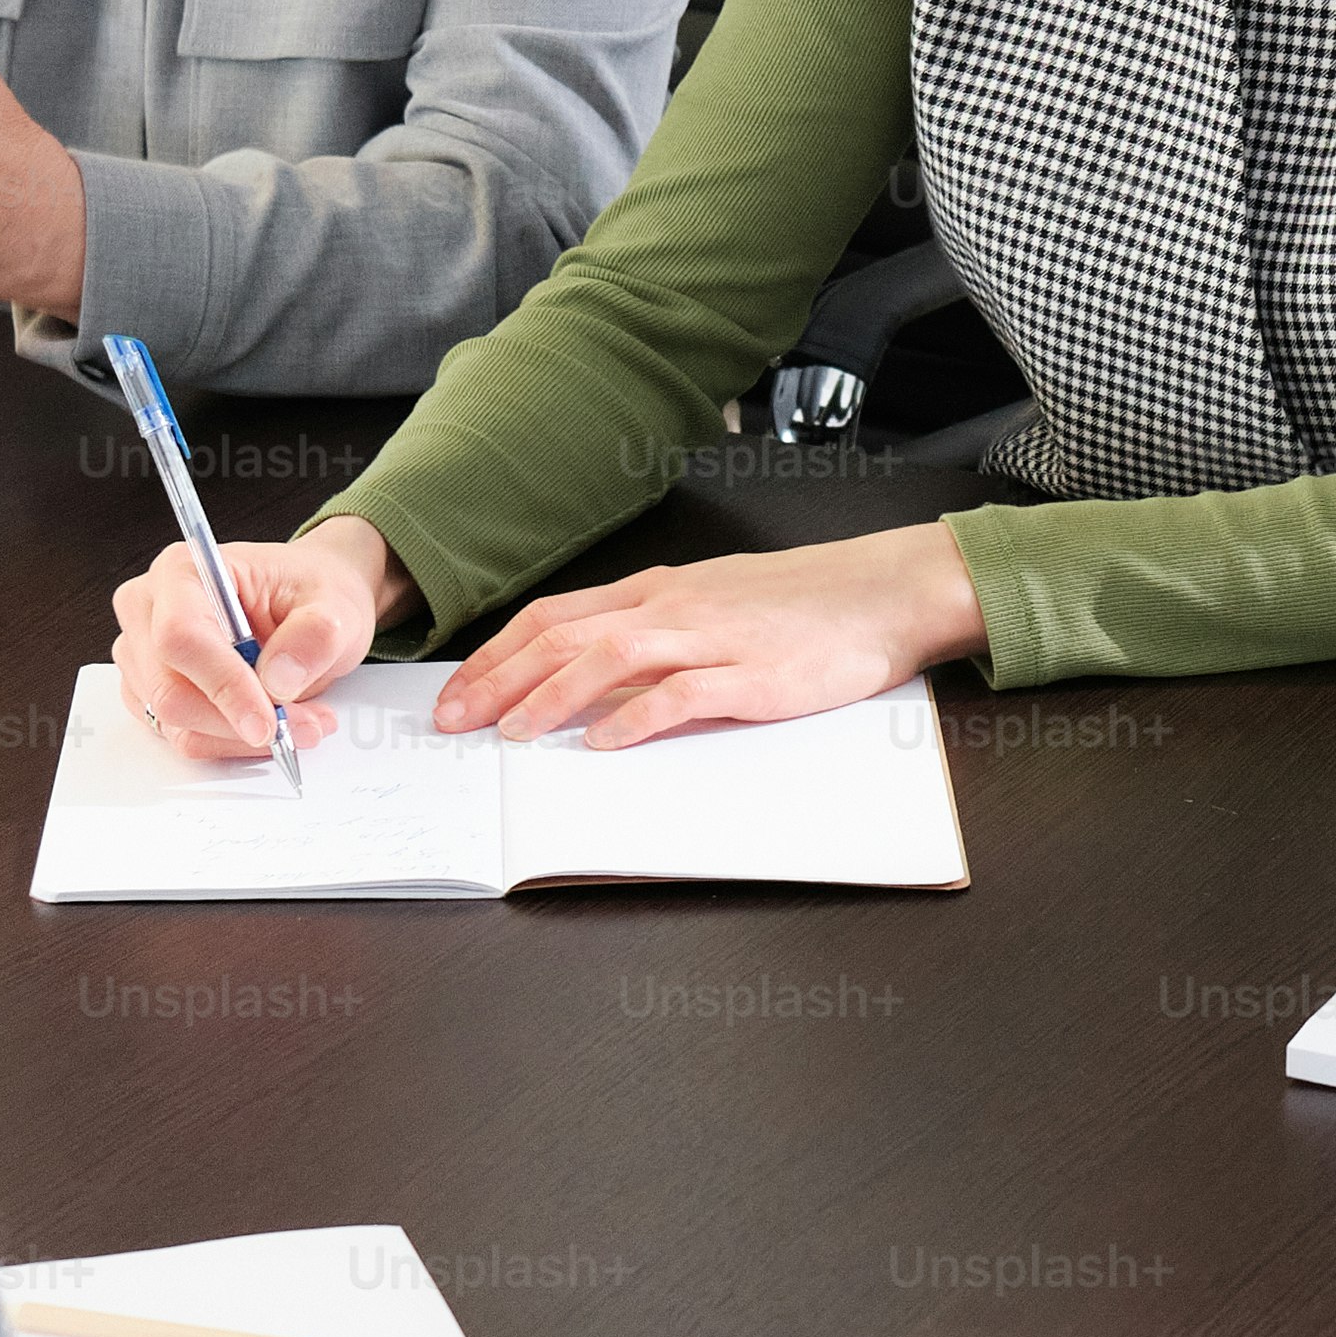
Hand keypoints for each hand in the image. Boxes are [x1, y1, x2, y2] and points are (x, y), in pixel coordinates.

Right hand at [110, 513, 403, 761]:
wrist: (308, 605)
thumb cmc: (309, 593)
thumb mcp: (335, 604)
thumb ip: (315, 636)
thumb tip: (279, 680)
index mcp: (182, 572)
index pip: (180, 636)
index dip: (222, 685)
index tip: (266, 721)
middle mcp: (149, 612)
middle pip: (170, 691)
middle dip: (240, 722)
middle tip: (304, 724)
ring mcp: (145, 657)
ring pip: (178, 725)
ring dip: (243, 736)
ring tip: (302, 718)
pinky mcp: (152, 694)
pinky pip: (185, 737)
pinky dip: (232, 742)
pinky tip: (271, 722)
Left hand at [437, 524, 984, 745]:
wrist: (881, 591)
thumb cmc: (802, 603)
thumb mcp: (713, 603)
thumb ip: (655, 633)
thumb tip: (591, 676)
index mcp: (657, 592)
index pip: (553, 617)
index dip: (495, 655)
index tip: (456, 693)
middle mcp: (672, 608)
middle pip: (563, 637)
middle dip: (499, 680)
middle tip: (454, 722)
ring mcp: (711, 639)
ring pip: (609, 658)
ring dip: (551, 697)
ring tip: (513, 735)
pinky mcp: (753, 675)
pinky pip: (682, 695)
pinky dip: (635, 719)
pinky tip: (603, 745)